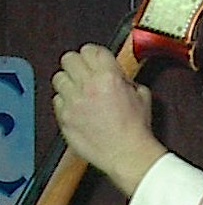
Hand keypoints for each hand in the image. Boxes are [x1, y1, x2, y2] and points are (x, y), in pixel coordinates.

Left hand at [52, 43, 166, 195]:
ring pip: (58, 77)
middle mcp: (89, 85)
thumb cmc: (136, 130)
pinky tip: (77, 109)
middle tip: (83, 73)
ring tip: (79, 91)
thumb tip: (118, 77)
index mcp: (110, 77)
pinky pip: (56, 100)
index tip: (95, 60)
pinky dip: (65, 102)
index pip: (92, 50)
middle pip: (69, 58)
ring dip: (68, 82)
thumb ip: (127, 81)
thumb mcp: (143, 97)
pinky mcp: (64, 116)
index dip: (94, 55)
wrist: (127, 154)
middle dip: (77, 64)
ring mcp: (74, 101)